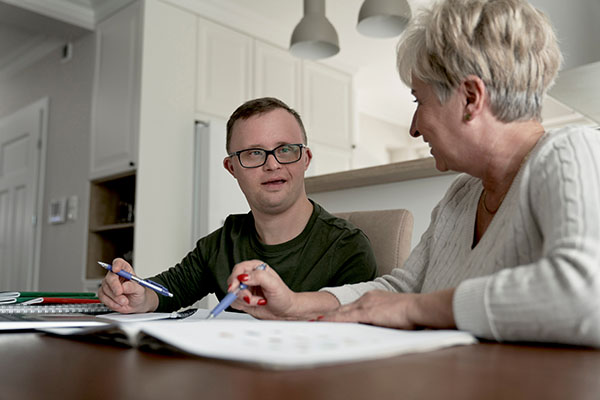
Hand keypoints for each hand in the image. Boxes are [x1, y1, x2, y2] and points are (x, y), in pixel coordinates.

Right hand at [97, 258, 157, 312]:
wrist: (137, 304)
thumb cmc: (138, 293)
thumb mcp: (140, 289)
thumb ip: (132, 287)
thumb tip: (124, 286)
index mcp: (125, 270)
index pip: (119, 263)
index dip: (116, 265)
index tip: (116, 270)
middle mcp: (115, 276)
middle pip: (110, 276)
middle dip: (114, 286)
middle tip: (119, 292)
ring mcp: (108, 285)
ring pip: (106, 288)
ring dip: (115, 297)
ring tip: (125, 301)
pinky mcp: (104, 294)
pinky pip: (103, 297)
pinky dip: (111, 302)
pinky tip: (119, 305)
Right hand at [226, 260, 296, 318]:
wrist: (285, 311)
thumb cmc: (283, 296)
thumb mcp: (274, 284)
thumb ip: (259, 277)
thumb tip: (244, 277)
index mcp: (256, 267)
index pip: (239, 269)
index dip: (235, 278)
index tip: (235, 287)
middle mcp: (249, 277)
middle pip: (233, 281)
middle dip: (240, 292)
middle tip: (249, 298)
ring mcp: (245, 288)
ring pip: (233, 293)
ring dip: (244, 300)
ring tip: (259, 301)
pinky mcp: (243, 299)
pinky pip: (234, 302)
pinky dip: (243, 306)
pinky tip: (256, 304)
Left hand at [320, 289, 455, 329]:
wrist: (419, 307)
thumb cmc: (412, 313)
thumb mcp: (394, 315)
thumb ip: (383, 319)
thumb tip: (378, 328)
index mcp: (373, 298)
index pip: (352, 307)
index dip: (340, 313)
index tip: (329, 317)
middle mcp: (367, 298)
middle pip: (343, 308)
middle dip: (329, 314)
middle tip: (314, 319)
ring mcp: (365, 304)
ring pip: (341, 312)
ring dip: (327, 318)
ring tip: (313, 322)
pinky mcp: (366, 312)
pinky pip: (345, 317)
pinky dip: (332, 320)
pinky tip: (322, 323)